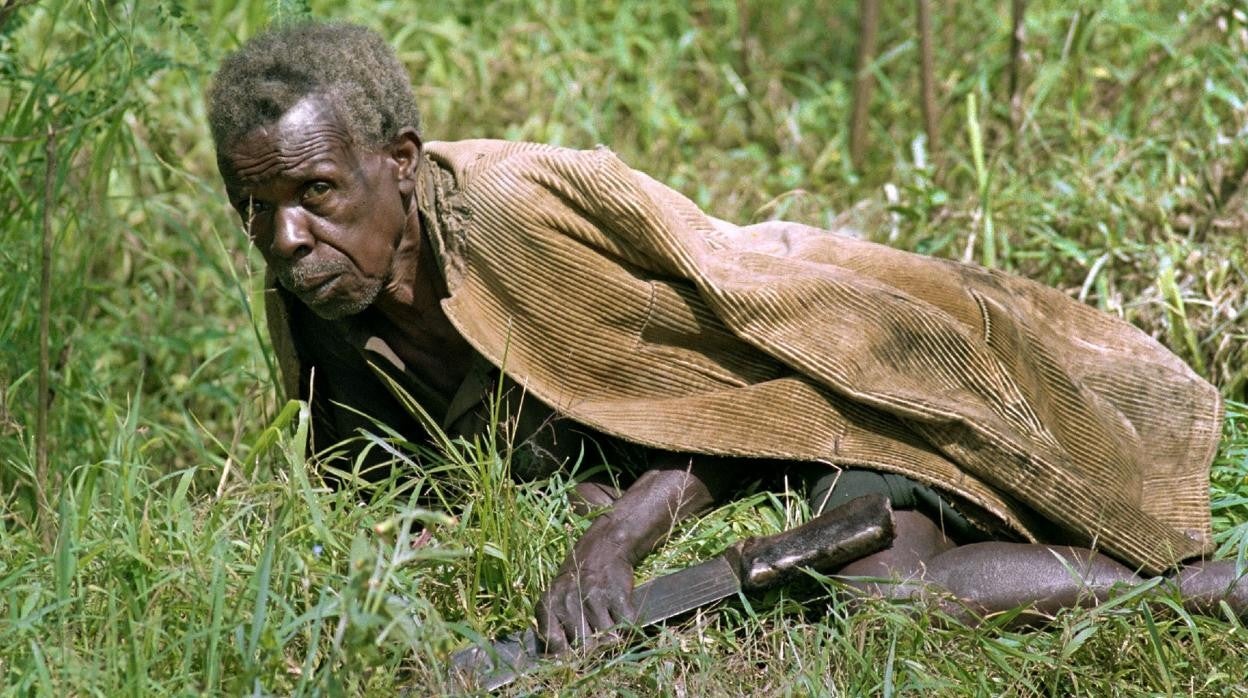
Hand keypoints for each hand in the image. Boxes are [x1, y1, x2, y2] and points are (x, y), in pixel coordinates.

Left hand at [535, 538, 636, 654]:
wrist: (605, 546)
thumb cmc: (577, 580)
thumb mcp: (557, 597)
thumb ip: (554, 627)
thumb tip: (559, 663)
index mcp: (549, 603)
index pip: (554, 643)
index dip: (565, 656)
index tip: (572, 657)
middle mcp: (569, 600)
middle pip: (584, 647)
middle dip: (592, 648)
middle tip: (596, 638)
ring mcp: (594, 597)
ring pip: (606, 640)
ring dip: (611, 637)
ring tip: (608, 622)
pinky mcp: (618, 595)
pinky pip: (625, 626)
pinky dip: (628, 627)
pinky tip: (621, 615)